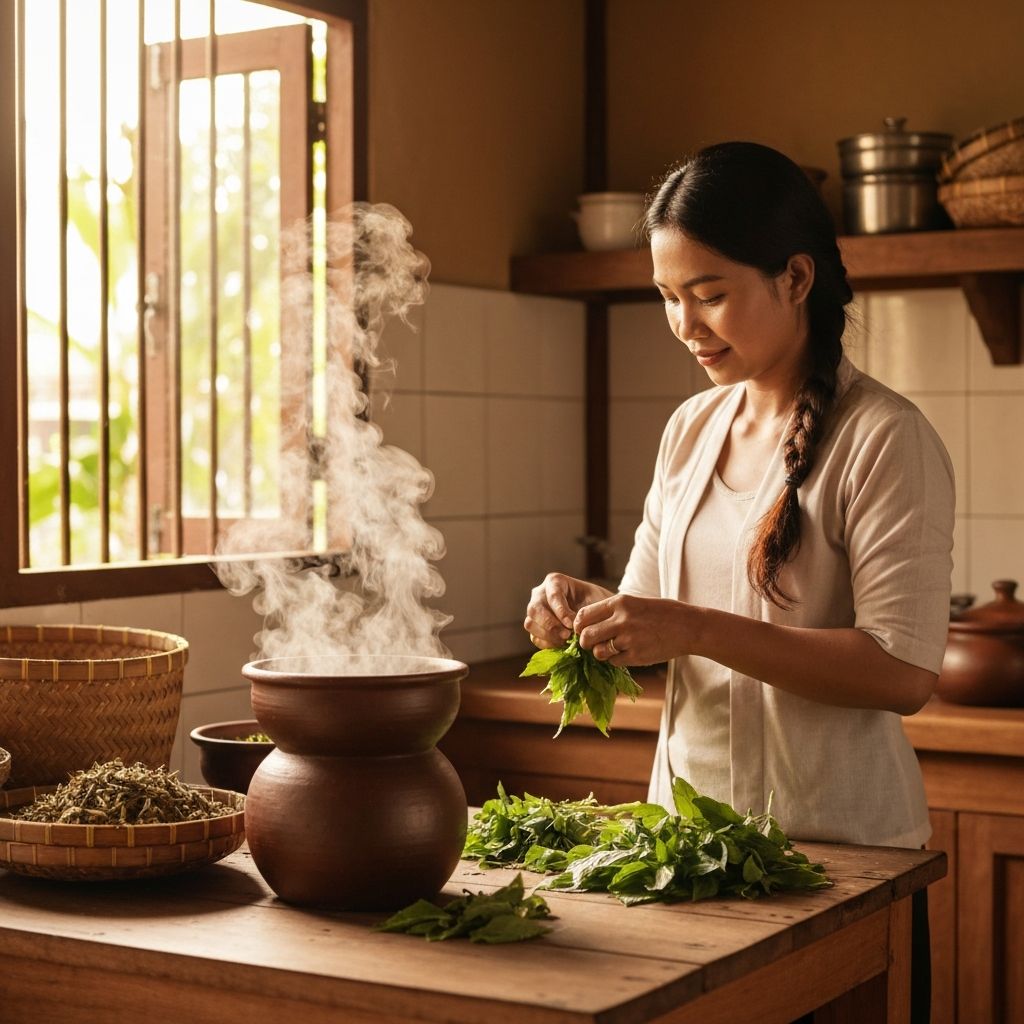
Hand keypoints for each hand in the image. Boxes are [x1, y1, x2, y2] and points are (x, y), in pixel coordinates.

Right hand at [524, 573, 612, 648]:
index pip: (553, 595)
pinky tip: (561, 645)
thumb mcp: (597, 600)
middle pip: (535, 608)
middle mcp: (540, 594)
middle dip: (550, 624)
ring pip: (530, 623)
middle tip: (566, 636)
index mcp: (555, 582)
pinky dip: (546, 643)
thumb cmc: (597, 601)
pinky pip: (534, 637)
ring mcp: (536, 611)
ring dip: (547, 635)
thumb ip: (588, 610)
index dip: (561, 611)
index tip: (571, 624)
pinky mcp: (536, 627)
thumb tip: (576, 627)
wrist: (598, 612)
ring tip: (565, 642)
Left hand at [573, 593, 690, 665]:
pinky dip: (615, 660)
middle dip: (585, 642)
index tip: (582, 630)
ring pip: (598, 652)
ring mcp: (629, 639)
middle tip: (591, 644)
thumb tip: (588, 623)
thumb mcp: (635, 603)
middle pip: (586, 635)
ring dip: (600, 653)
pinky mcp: (636, 656)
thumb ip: (612, 611)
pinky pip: (613, 662)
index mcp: (619, 602)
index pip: (583, 615)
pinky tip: (626, 653)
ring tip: (609, 649)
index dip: (579, 625)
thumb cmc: (661, 613)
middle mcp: (621, 620)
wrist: (688, 626)